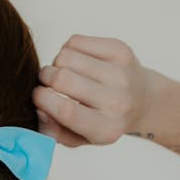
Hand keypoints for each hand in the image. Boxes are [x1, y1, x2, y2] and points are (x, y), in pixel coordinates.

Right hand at [32, 34, 152, 146]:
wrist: (143, 100)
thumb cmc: (102, 120)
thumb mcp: (79, 138)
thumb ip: (54, 132)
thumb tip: (39, 110)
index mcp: (106, 129)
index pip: (66, 110)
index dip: (42, 99)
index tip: (37, 95)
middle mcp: (117, 102)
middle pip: (62, 79)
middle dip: (45, 77)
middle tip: (47, 81)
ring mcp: (121, 74)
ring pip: (66, 56)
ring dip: (57, 63)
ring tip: (67, 72)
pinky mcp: (120, 51)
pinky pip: (76, 41)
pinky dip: (69, 49)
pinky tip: (78, 61)